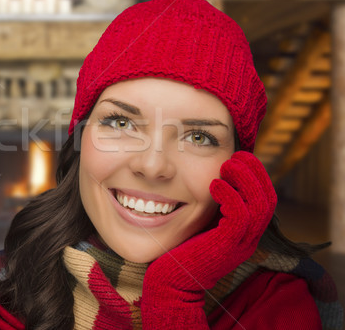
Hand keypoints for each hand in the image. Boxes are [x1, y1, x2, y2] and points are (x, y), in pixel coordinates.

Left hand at [140, 151, 276, 327]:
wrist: (171, 283)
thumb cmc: (182, 252)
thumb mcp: (204, 226)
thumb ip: (214, 209)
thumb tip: (215, 180)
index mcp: (245, 233)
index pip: (265, 199)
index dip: (257, 175)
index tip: (239, 156)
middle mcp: (248, 239)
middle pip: (269, 199)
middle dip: (256, 172)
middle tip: (237, 154)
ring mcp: (239, 244)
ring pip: (260, 205)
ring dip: (246, 179)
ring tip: (228, 163)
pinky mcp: (225, 246)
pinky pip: (240, 216)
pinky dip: (230, 195)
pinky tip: (214, 184)